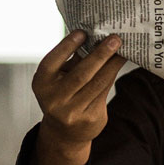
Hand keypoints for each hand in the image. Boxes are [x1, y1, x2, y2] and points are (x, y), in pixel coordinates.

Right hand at [32, 30, 125, 159]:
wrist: (65, 132)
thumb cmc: (62, 94)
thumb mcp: (58, 78)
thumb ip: (72, 60)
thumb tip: (94, 37)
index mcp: (42, 84)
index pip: (52, 61)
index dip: (67, 46)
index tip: (82, 32)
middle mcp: (54, 99)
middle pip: (81, 74)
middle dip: (100, 55)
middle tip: (114, 39)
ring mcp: (72, 112)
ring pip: (97, 83)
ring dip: (112, 64)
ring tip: (122, 49)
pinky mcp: (90, 118)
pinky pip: (104, 92)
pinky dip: (112, 75)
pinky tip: (119, 63)